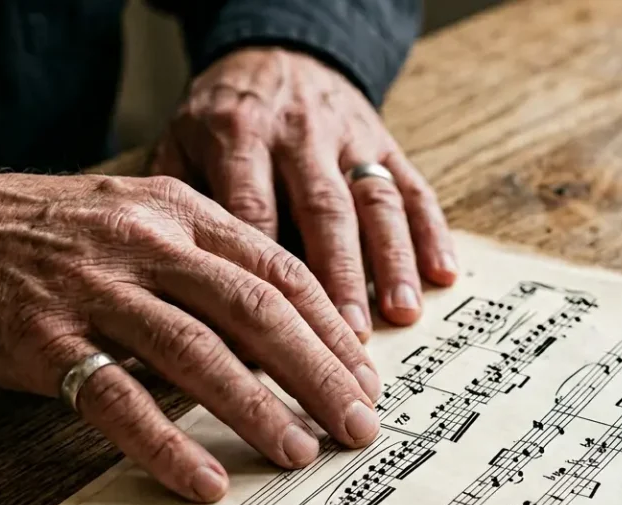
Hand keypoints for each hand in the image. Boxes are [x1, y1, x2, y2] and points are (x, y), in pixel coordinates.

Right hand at [0, 172, 383, 502]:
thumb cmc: (48, 236)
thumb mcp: (135, 222)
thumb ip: (204, 266)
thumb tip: (282, 338)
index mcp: (178, 210)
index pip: (276, 270)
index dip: (330, 326)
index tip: (366, 374)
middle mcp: (145, 242)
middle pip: (255, 310)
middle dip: (318, 372)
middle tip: (359, 423)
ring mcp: (94, 289)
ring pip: (196, 352)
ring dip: (257, 409)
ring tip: (299, 452)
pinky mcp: (44, 339)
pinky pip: (116, 400)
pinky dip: (165, 444)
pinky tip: (203, 480)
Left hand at [151, 47, 457, 340]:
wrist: (274, 52)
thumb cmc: (220, 117)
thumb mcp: (179, 141)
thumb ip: (180, 204)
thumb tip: (185, 287)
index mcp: (239, 133)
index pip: (254, 208)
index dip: (265, 270)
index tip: (271, 328)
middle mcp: (299, 133)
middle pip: (323, 209)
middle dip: (341, 274)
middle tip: (350, 334)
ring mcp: (349, 137)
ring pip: (375, 200)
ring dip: (392, 258)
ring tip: (403, 312)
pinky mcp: (386, 142)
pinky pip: (413, 186)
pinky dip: (432, 231)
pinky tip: (443, 273)